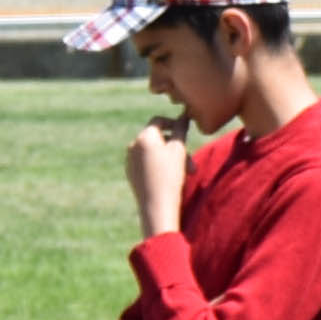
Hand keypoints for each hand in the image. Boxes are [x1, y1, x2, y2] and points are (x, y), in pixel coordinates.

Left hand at [125, 116, 191, 233]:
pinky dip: (158, 166)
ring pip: (153, 151)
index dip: (173, 123)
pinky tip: (169, 179)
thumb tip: (184, 114)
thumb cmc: (170, 175)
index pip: (159, 121)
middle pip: (157, 138)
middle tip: (190, 162)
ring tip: (183, 173)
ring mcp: (130, 160)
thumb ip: (181, 129)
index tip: (186, 131)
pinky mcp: (131, 173)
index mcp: (144, 136)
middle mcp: (133, 145)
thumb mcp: (179, 149)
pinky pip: (146, 162)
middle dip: (175, 147)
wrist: (156, 205)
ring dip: (169, 158)